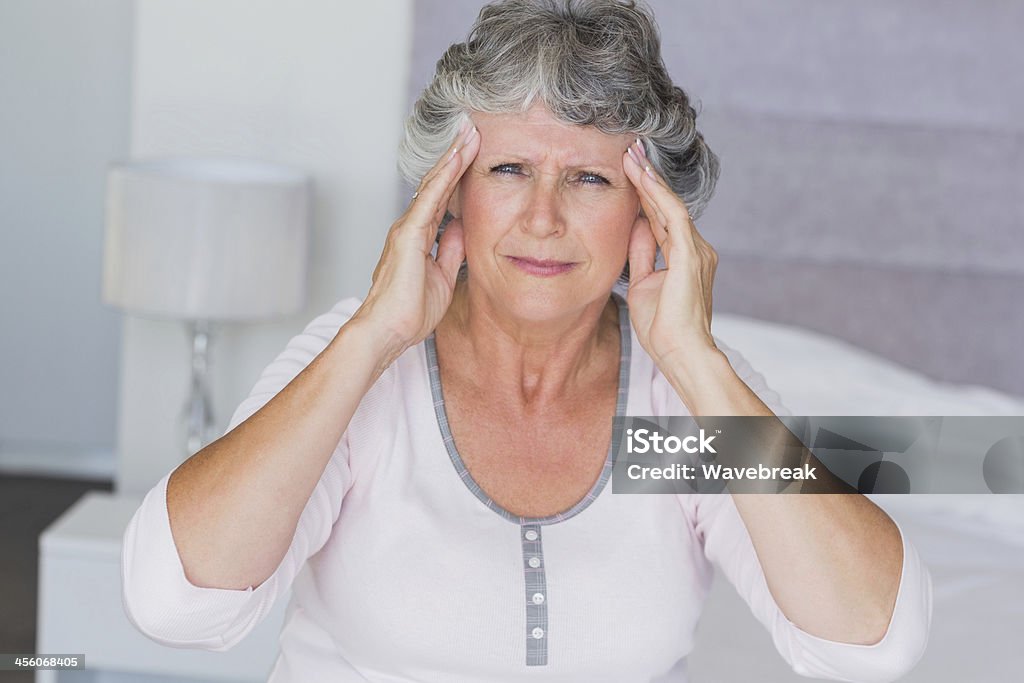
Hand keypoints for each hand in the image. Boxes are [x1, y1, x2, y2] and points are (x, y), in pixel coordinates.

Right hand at [352, 119, 479, 357]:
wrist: (388, 331)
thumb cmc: (409, 312)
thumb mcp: (442, 277)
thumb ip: (450, 251)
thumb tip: (461, 229)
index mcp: (418, 238)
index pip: (442, 199)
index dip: (457, 175)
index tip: (473, 153)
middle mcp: (409, 228)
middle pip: (437, 184)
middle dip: (455, 156)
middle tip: (472, 129)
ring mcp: (406, 229)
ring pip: (433, 185)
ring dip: (452, 158)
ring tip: (468, 133)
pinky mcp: (408, 235)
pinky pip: (430, 199)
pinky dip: (445, 176)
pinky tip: (457, 158)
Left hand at [621, 137, 718, 366]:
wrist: (681, 354)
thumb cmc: (663, 329)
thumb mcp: (642, 285)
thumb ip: (642, 255)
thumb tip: (636, 227)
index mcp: (686, 257)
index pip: (662, 217)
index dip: (645, 194)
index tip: (629, 169)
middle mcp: (697, 249)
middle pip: (666, 206)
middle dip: (648, 176)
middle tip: (631, 148)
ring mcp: (697, 251)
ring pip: (669, 205)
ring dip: (649, 178)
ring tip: (631, 152)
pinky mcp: (691, 256)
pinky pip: (672, 216)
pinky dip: (657, 193)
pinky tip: (642, 175)